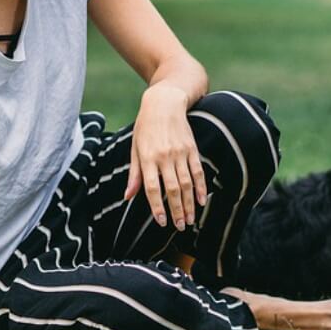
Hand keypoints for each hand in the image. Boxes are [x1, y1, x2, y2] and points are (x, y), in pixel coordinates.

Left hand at [123, 85, 206, 230]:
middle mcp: (164, 156)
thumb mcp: (135, 148)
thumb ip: (134, 174)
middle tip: (180, 226)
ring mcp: (180, 152)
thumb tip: (128, 196)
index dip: (157, 206)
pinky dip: (201, 187)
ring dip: (189, 203)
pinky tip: (202, 200)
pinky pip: (198, 171)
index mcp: (147, 157)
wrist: (164, 103)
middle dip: (176, 210)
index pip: (151, 188)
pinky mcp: (192, 148)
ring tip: (190, 220)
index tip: (161, 221)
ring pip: (186, 183)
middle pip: (171, 189)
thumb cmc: (145, 127)